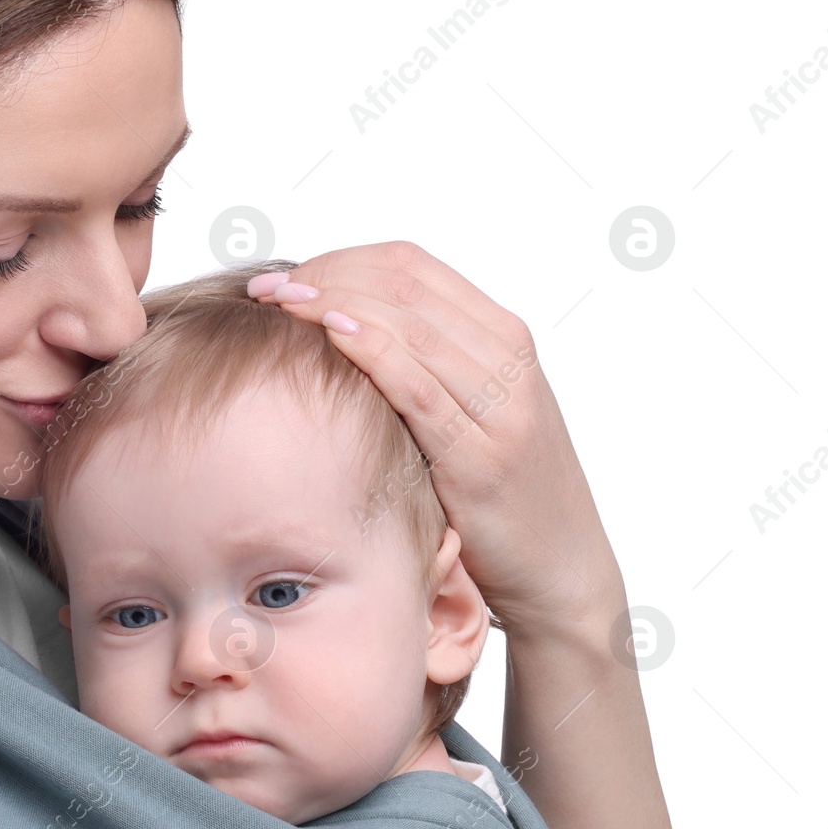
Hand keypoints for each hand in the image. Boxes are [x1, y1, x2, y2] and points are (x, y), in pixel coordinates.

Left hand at [247, 241, 621, 637]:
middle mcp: (509, 359)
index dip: (340, 260)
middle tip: (267, 291)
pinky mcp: (483, 456)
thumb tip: (334, 326)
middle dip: (326, 277)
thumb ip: (423, 364)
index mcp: (504, 335)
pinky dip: (372, 351)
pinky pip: (419, 386)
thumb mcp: (469, 409)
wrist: (560, 568)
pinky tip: (329, 337)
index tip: (286, 277)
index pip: (411, 264)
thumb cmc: (499, 490)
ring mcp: (502, 405)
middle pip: (404, 285)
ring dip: (335, 306)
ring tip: (279, 306)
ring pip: (410, 326)